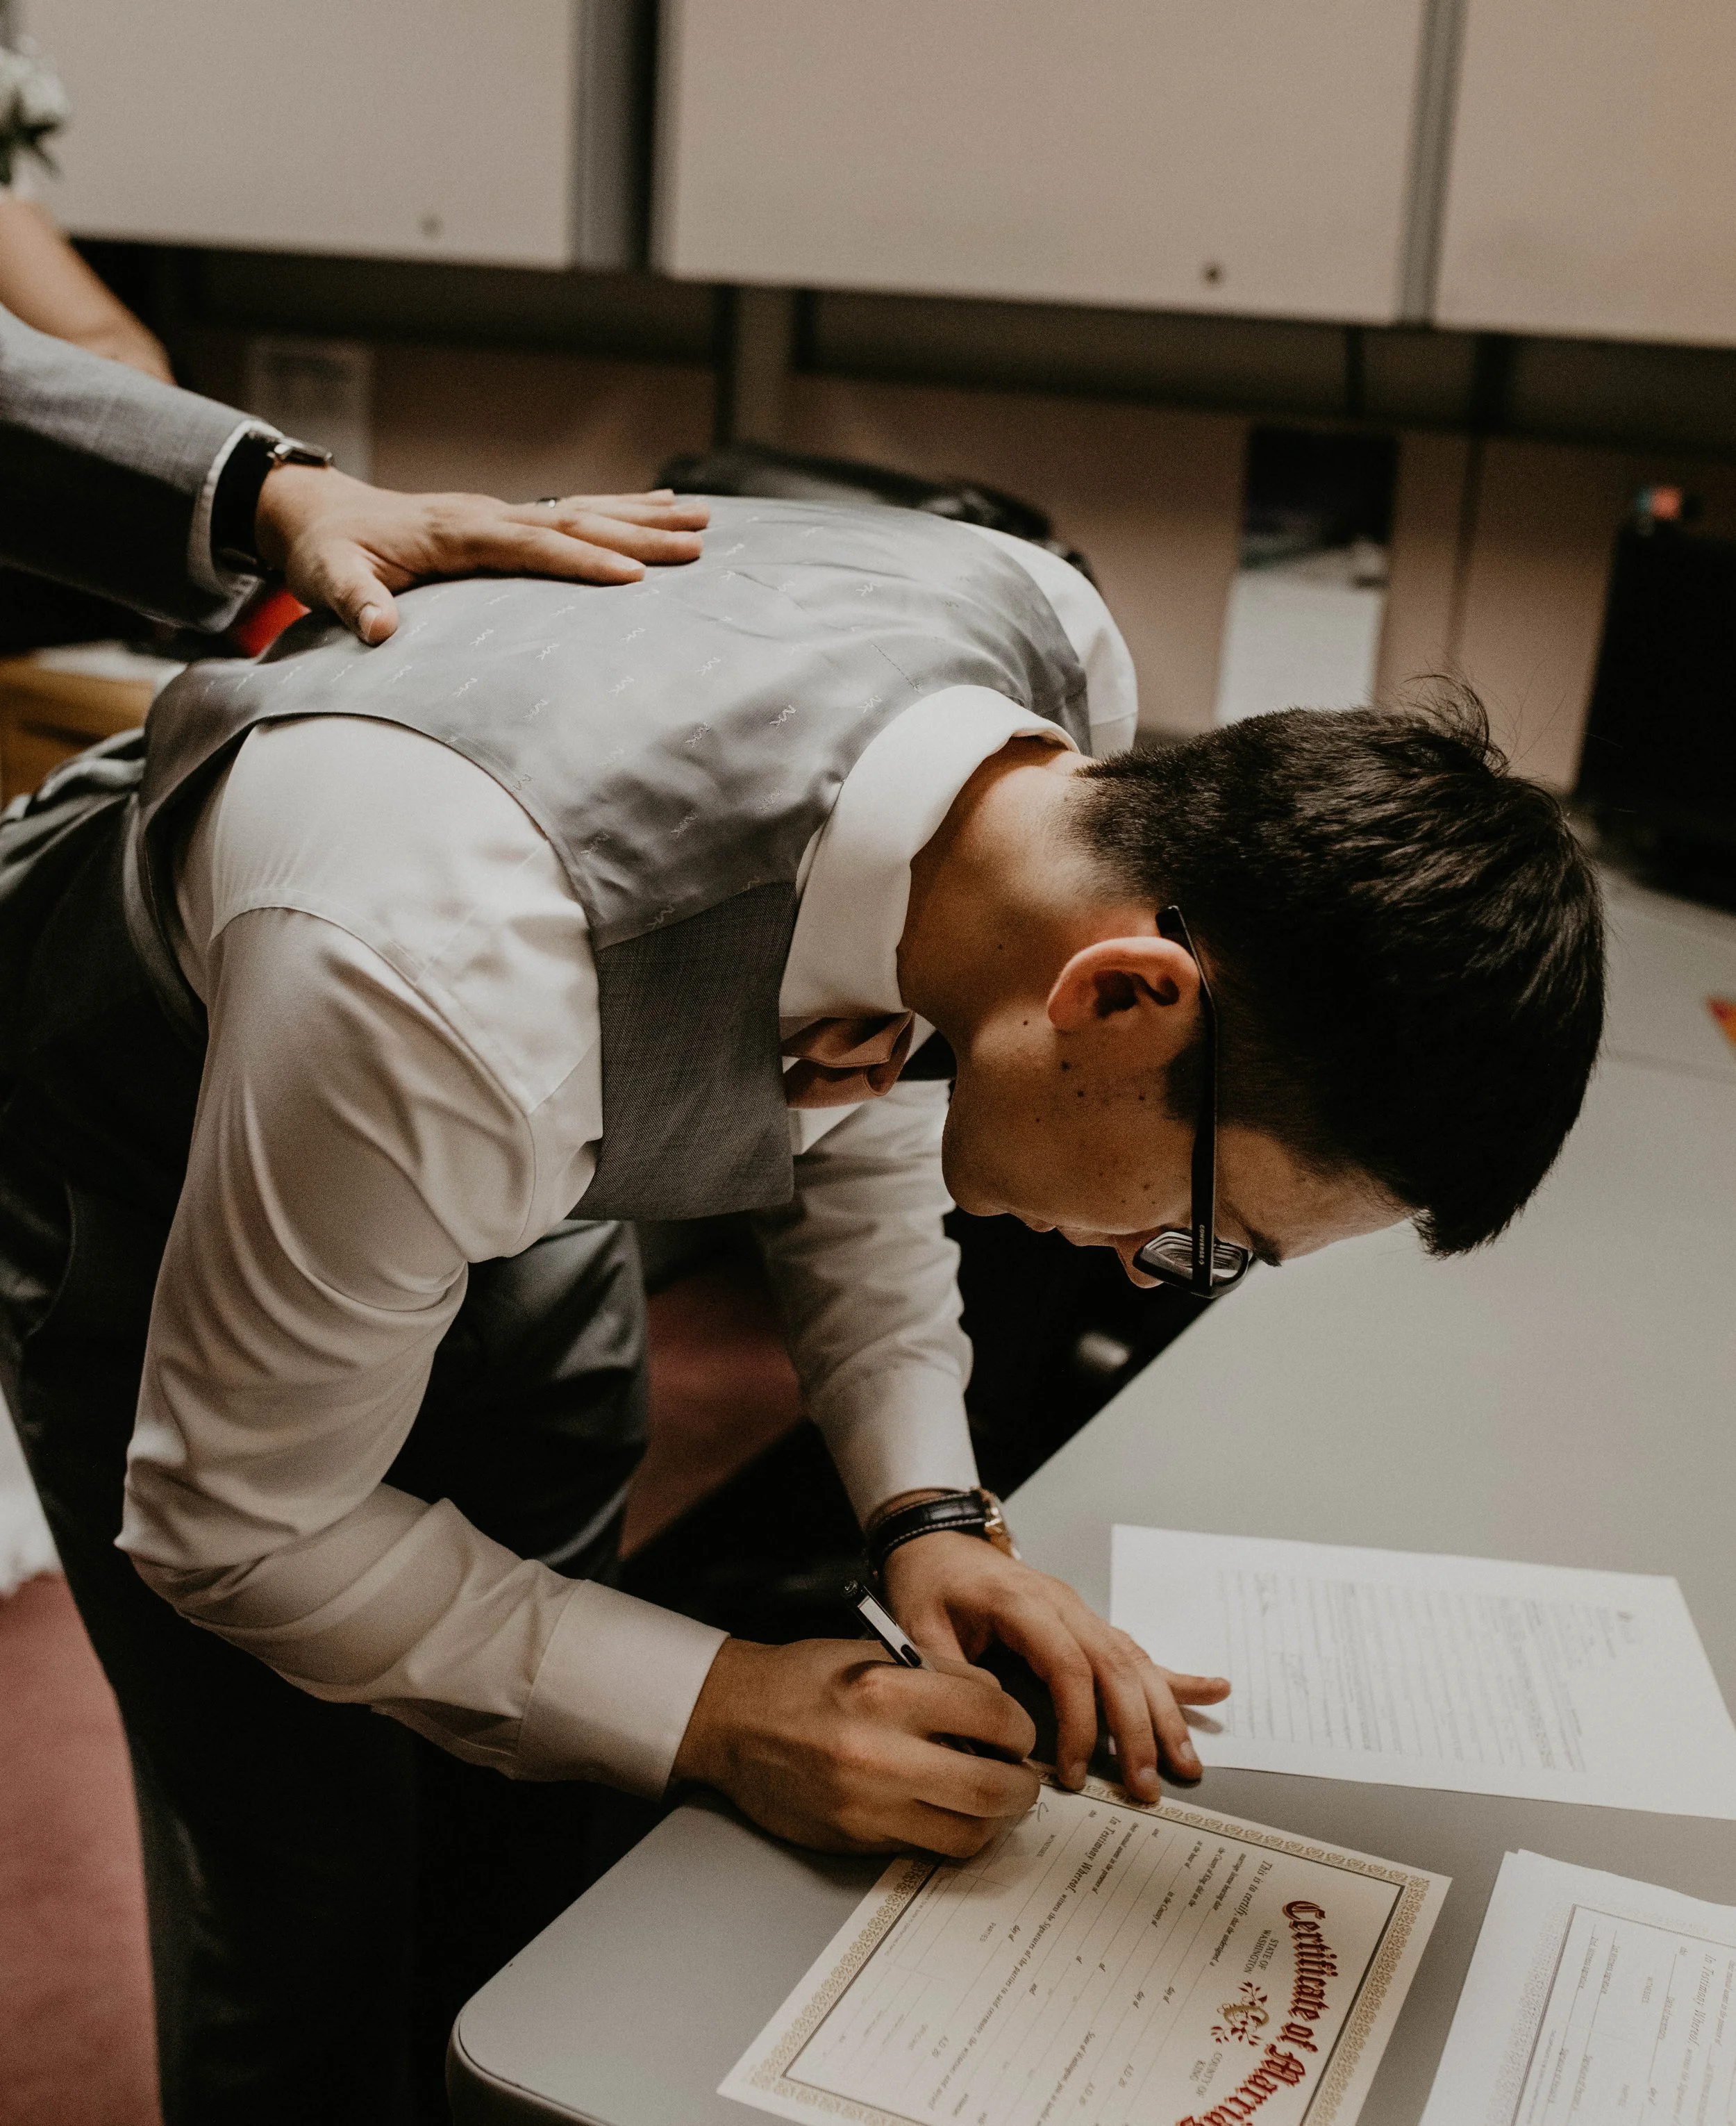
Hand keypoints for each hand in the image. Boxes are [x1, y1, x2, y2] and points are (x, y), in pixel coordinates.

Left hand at [253, 468, 708, 642]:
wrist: (319, 515)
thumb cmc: (327, 552)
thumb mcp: (328, 579)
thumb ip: (354, 604)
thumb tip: (380, 630)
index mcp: (456, 531)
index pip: (531, 544)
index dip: (582, 558)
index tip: (632, 573)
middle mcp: (487, 514)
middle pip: (574, 518)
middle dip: (637, 532)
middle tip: (695, 545)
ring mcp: (500, 512)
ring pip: (584, 507)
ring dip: (643, 514)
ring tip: (700, 520)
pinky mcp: (507, 519)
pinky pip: (573, 508)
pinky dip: (621, 505)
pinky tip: (660, 504)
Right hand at [672, 1636, 1040, 1856]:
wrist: (733, 1719)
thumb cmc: (801, 1680)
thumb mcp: (873, 1654)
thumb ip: (939, 1679)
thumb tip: (998, 1713)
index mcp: (885, 1689)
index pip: (992, 1713)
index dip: (1020, 1727)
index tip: (1018, 1732)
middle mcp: (878, 1750)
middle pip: (991, 1786)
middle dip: (1021, 1785)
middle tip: (1021, 1775)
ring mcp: (867, 1803)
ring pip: (967, 1831)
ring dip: (995, 1819)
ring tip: (994, 1799)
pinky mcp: (855, 1838)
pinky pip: (928, 1847)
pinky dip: (952, 1833)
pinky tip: (951, 1812)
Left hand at [881, 1532, 1230, 1800]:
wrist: (935, 1538)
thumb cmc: (927, 1583)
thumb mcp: (917, 1626)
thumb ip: (945, 1673)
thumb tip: (981, 1726)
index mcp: (1022, 1603)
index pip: (1069, 1667)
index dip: (1081, 1723)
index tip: (1076, 1774)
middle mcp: (1063, 1604)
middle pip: (1115, 1667)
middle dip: (1137, 1730)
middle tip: (1148, 1786)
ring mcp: (1080, 1611)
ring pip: (1134, 1662)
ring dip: (1164, 1713)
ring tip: (1187, 1762)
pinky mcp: (1085, 1621)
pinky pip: (1136, 1649)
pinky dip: (1176, 1675)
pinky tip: (1215, 1690)